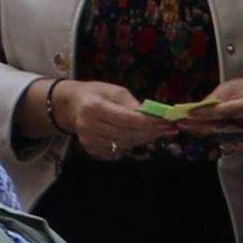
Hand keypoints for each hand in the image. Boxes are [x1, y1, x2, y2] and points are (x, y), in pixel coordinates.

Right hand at [37, 78, 175, 161]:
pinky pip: (118, 150)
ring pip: (125, 144)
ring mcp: (88, 140)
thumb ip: (133, 104)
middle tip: (170, 129)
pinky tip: (140, 136)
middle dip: (151, 132)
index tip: (167, 122)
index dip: (149, 122)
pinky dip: (132, 144)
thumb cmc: (97, 95)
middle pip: (127, 134)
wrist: (72, 106)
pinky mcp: (91, 149)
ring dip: (144, 139)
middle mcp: (88, 126)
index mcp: (93, 107)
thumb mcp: (115, 92)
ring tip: (158, 132)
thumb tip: (153, 116)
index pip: (126, 119)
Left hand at [179, 76, 242, 152]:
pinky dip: (215, 137)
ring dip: (204, 133)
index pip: (229, 111)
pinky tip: (203, 131)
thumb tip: (195, 110)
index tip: (189, 113)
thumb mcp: (233, 87)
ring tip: (188, 126)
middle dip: (201, 126)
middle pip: (225, 128)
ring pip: (224, 138)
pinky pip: (228, 143)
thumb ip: (215, 99)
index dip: (207, 113)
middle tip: (182, 123)